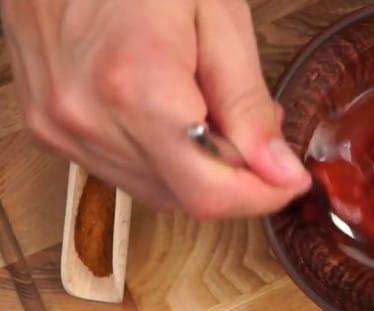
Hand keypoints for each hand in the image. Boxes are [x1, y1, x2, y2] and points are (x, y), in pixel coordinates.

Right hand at [2, 0, 310, 217]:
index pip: (208, 192)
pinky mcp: (50, 130)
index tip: (290, 179)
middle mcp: (88, 120)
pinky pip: (127, 172)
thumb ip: (248, 104)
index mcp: (135, 86)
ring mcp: (61, 129)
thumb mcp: (219, 17)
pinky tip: (176, 114)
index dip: (260, 197)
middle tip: (257, 128)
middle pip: (186, 196)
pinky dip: (166, 159)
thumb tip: (279, 172)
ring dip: (200, 167)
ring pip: (159, 191)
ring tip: (212, 107)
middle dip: (236, 176)